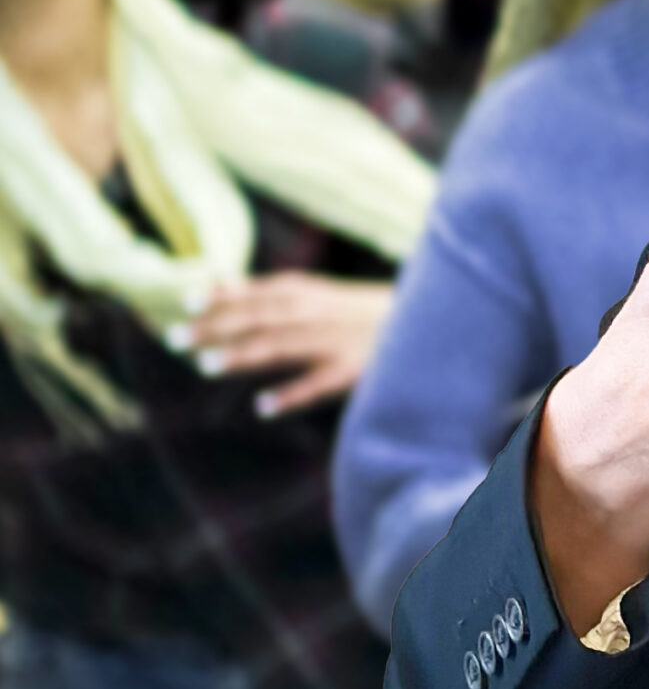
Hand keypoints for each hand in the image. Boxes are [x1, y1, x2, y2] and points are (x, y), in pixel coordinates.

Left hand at [178, 274, 394, 415]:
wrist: (432, 327)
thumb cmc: (363, 315)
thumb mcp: (318, 295)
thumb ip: (268, 294)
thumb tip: (216, 282)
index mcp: (310, 294)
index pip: (257, 294)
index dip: (220, 298)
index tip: (182, 304)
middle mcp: (319, 314)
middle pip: (260, 319)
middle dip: (217, 327)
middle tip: (175, 338)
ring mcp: (337, 342)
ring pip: (283, 347)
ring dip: (244, 354)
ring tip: (206, 366)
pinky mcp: (356, 372)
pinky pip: (319, 384)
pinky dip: (291, 394)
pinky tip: (262, 407)